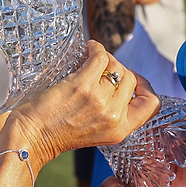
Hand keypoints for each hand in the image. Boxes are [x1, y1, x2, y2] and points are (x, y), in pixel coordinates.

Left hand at [5, 40, 159, 170]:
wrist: (32, 137)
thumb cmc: (57, 131)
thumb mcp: (96, 130)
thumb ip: (112, 112)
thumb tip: (118, 79)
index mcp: (121, 130)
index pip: (152, 104)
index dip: (145, 87)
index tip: (131, 79)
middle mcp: (114, 116)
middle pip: (131, 79)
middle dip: (118, 68)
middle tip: (101, 68)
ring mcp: (99, 100)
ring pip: (116, 66)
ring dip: (104, 57)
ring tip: (90, 58)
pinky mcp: (82, 85)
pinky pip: (99, 57)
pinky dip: (94, 49)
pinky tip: (87, 50)